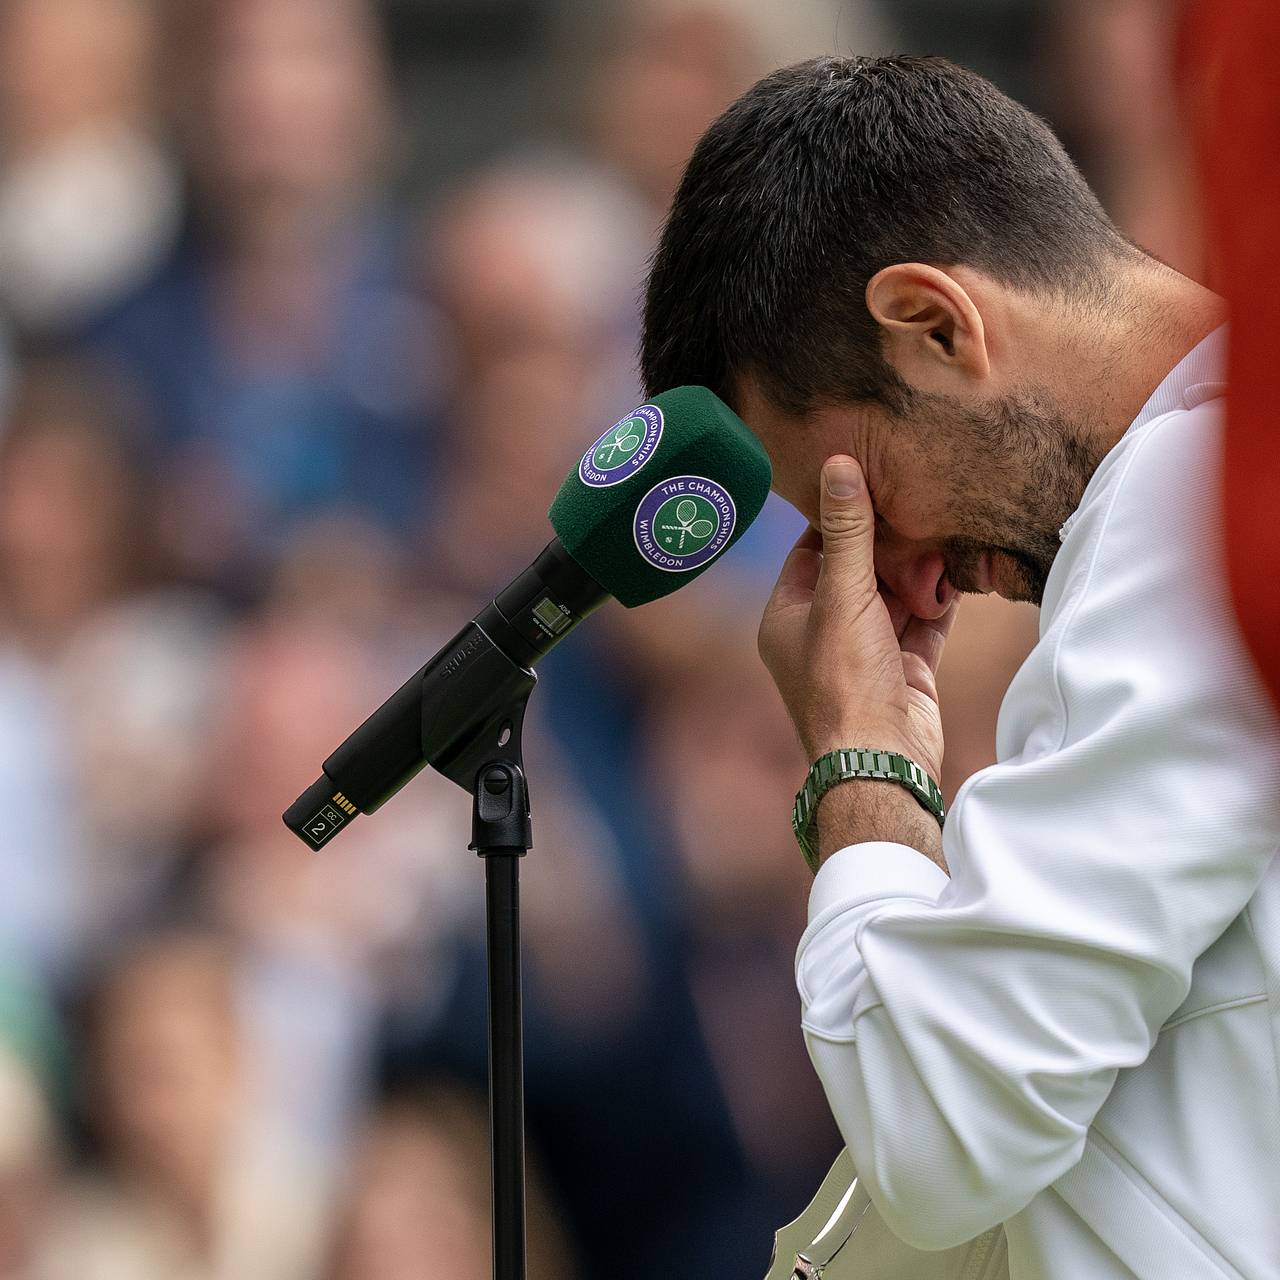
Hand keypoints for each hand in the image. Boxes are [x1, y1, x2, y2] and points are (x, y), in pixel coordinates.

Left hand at [758, 456, 955, 783]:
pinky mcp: (904, 668)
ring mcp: (866, 652)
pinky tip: (958, 573)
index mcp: (787, 617)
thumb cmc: (846, 681)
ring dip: (918, 573)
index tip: (871, 484)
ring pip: (894, 596)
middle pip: (858, 571)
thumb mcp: (842, 595)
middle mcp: (822, 633)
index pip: (811, 550)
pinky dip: (939, 602)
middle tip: (917, 506)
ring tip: (943, 535)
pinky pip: (923, 622)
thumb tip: (838, 464)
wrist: (883, 760)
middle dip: (889, 546)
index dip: (840, 519)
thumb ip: (848, 531)